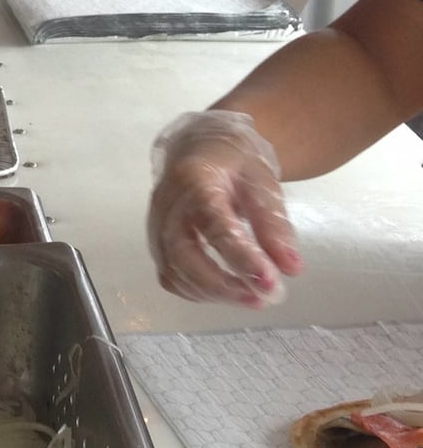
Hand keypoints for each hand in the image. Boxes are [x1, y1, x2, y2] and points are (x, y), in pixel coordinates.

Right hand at [147, 110, 302, 306]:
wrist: (201, 149)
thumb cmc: (234, 163)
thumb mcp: (262, 183)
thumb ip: (274, 225)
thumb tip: (290, 269)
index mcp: (194, 181)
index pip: (215, 226)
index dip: (242, 258)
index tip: (271, 283)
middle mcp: (167, 206)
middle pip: (182, 256)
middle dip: (222, 285)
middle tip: (262, 298)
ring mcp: (156, 226)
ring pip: (174, 271)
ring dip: (213, 293)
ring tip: (253, 297)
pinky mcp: (158, 243)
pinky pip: (170, 276)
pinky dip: (197, 292)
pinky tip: (227, 291)